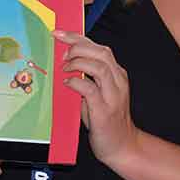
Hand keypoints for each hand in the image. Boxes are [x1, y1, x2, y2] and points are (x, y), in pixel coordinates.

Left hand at [55, 30, 138, 165]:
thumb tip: (64, 62)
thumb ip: (86, 77)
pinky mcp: (104, 110)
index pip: (98, 47)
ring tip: (65, 69)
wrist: (122, 146)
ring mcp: (113, 96)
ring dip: (78, 63)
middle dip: (78, 47)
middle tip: (62, 55)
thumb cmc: (106, 120)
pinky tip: (68, 84)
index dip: (77, 37)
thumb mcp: (97, 93)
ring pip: (99, 67)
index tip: (58, 33)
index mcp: (116, 74)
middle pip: (101, 52)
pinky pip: (90, 89)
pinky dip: (77, 83)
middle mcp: (118, 81)